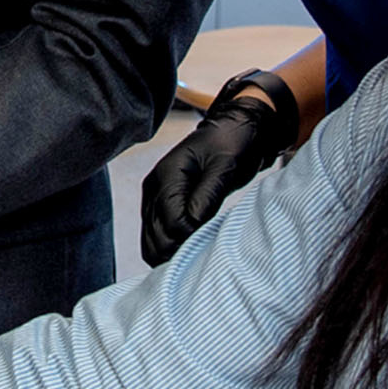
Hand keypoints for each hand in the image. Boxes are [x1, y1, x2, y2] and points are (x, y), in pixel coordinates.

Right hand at [139, 86, 298, 265]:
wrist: (235, 128)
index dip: (188, 239)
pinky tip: (188, 253)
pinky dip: (170, 247)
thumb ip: (207, 197)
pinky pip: (158, 234)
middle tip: (203, 260)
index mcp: (167, 175)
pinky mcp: (163, 204)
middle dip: (175, 252)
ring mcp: (156, 197)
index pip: (170, 221)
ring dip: (170, 253)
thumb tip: (192, 227)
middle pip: (154, 236)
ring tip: (196, 260)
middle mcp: (154, 187)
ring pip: (152, 240)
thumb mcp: (225, 167)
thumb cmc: (233, 143)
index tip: (209, 245)